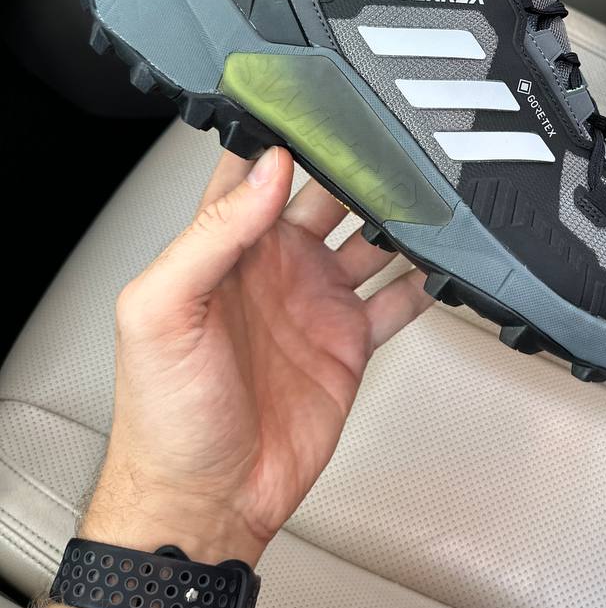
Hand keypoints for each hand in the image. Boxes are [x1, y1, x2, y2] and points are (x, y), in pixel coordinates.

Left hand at [84, 147, 429, 565]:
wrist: (205, 504)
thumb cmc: (163, 418)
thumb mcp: (162, 313)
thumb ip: (211, 236)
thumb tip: (264, 170)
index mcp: (223, 249)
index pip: (254, 171)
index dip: (283, 135)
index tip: (320, 103)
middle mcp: (272, 267)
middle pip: (324, 195)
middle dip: (356, 165)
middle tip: (394, 139)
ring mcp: (314, 303)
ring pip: (367, 239)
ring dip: (395, 216)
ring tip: (427, 191)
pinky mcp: (346, 344)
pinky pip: (394, 302)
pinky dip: (421, 282)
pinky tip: (442, 263)